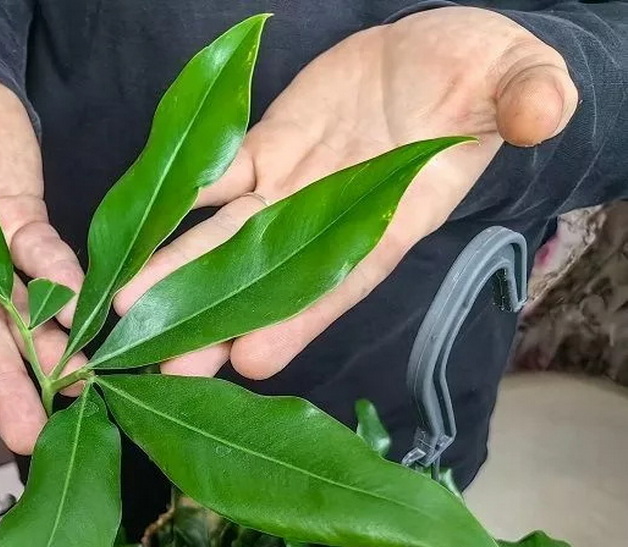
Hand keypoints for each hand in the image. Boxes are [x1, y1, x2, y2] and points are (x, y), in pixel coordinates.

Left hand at [117, 7, 577, 378]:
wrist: (439, 58)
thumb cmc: (485, 79)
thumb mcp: (515, 79)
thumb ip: (524, 96)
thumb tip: (544, 108)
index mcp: (394, 219)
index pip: (344, 278)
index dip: (299, 321)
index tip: (250, 362)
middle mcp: (332, 221)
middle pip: (267, 278)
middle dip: (214, 320)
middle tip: (158, 363)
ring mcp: (292, 189)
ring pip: (226, 237)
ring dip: (176, 270)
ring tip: (125, 308)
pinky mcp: (266, 151)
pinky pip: (216, 177)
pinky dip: (179, 202)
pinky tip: (134, 230)